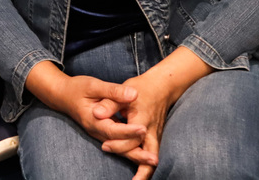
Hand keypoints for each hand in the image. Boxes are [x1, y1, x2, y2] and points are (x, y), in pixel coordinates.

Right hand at [24, 62, 148, 156]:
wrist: (63, 95)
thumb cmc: (78, 88)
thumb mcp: (94, 85)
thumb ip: (113, 91)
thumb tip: (133, 94)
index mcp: (93, 120)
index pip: (113, 129)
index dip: (128, 131)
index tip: (143, 128)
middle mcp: (96, 131)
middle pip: (118, 146)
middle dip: (136, 154)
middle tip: (153, 159)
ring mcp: (100, 134)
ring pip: (119, 149)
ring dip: (136, 156)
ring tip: (153, 160)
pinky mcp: (104, 133)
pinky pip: (118, 145)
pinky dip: (131, 150)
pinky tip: (144, 154)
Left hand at [108, 46, 212, 177]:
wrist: (162, 86)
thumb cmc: (141, 88)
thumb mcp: (123, 91)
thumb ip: (110, 103)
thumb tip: (96, 113)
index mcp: (143, 119)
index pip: (131, 139)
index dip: (118, 144)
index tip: (104, 146)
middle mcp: (152, 131)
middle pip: (148, 154)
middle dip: (138, 164)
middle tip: (126, 174)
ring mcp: (156, 135)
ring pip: (153, 157)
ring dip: (145, 170)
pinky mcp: (156, 137)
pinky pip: (152, 153)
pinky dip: (147, 165)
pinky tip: (140, 174)